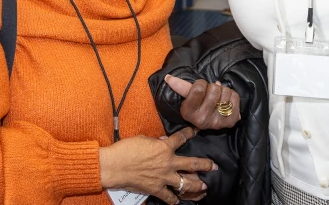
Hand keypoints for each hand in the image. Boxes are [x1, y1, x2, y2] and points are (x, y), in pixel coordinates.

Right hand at [99, 127, 215, 204]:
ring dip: (196, 186)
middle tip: (214, 166)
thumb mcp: (143, 139)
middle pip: (193, 163)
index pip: (182, 138)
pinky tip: (178, 200)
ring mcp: (164, 177)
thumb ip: (156, 141)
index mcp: (164, 147)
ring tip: (204, 187)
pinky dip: (174, 200)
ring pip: (186, 183)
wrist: (114, 165)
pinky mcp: (156, 189)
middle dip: (206, 165)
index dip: (190, 133)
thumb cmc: (126, 149)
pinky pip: (169, 197)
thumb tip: (163, 140)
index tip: (197, 131)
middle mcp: (168, 162)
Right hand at [165, 75, 240, 130]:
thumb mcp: (189, 96)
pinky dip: (232, 96)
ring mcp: (217, 123)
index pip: (198, 87)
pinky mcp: (231, 121)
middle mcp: (202, 121)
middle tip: (210, 95)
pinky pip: (235, 97)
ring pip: (225, 92)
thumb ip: (180, 86)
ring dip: (223, 91)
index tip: (200, 90)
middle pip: (213, 89)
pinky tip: (226, 103)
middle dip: (213, 87)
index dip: (201, 84)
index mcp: (188, 113)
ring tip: (218, 99)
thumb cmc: (200, 103)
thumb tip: (168, 77)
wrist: (214, 117)